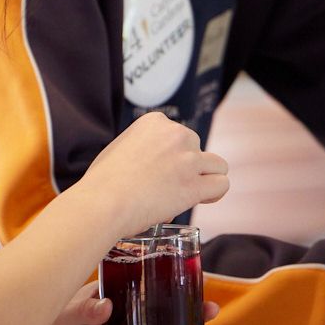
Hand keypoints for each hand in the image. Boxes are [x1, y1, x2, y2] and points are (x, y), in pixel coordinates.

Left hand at [1, 285, 218, 324]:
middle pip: (158, 313)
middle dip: (186, 311)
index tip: (191, 274)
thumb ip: (80, 310)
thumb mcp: (56, 313)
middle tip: (212, 309)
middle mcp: (116, 318)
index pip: (140, 283)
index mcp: (104, 295)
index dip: (165, 280)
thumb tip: (105, 307)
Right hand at [84, 111, 228, 239]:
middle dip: (188, 166)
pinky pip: (222, 184)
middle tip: (169, 186)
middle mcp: (176, 135)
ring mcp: (188, 159)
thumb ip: (141, 149)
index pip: (178, 135)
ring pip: (218, 165)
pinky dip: (215, 193)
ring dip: (206, 178)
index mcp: (155, 122)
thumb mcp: (119, 148)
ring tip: (191, 192)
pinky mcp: (194, 185)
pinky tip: (202, 199)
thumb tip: (153, 169)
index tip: (160, 170)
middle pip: (197, 148)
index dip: (173, 155)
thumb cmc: (102, 182)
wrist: (103, 202)